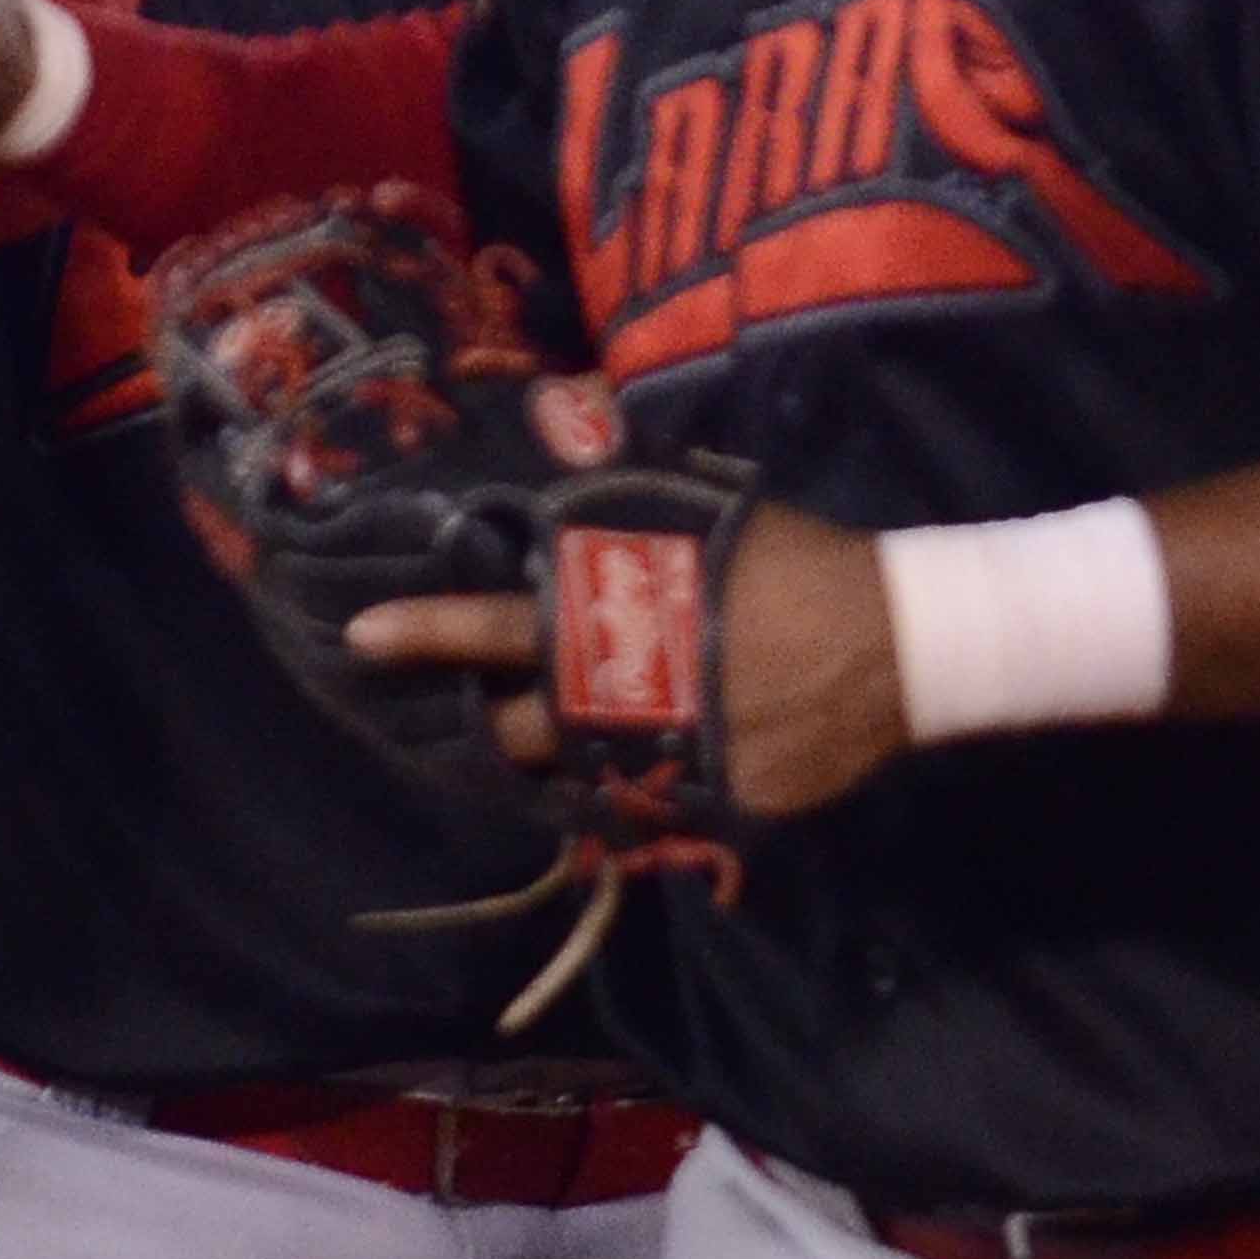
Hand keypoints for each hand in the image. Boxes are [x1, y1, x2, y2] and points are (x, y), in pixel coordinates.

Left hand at [346, 502, 912, 820]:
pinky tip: (666, 760)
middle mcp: (624, 698)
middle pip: (519, 733)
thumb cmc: (798, 564)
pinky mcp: (712, 808)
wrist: (898, 644)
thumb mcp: (709, 521)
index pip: (496, 627)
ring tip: (589, 735)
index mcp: (614, 619)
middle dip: (498, 727)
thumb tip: (578, 450)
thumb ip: (631, 519)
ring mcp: (666, 762)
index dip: (425, 633)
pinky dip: (648, 789)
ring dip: (571, 761)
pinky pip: (655, 808)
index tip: (361, 637)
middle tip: (496, 712)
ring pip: (580, 780)